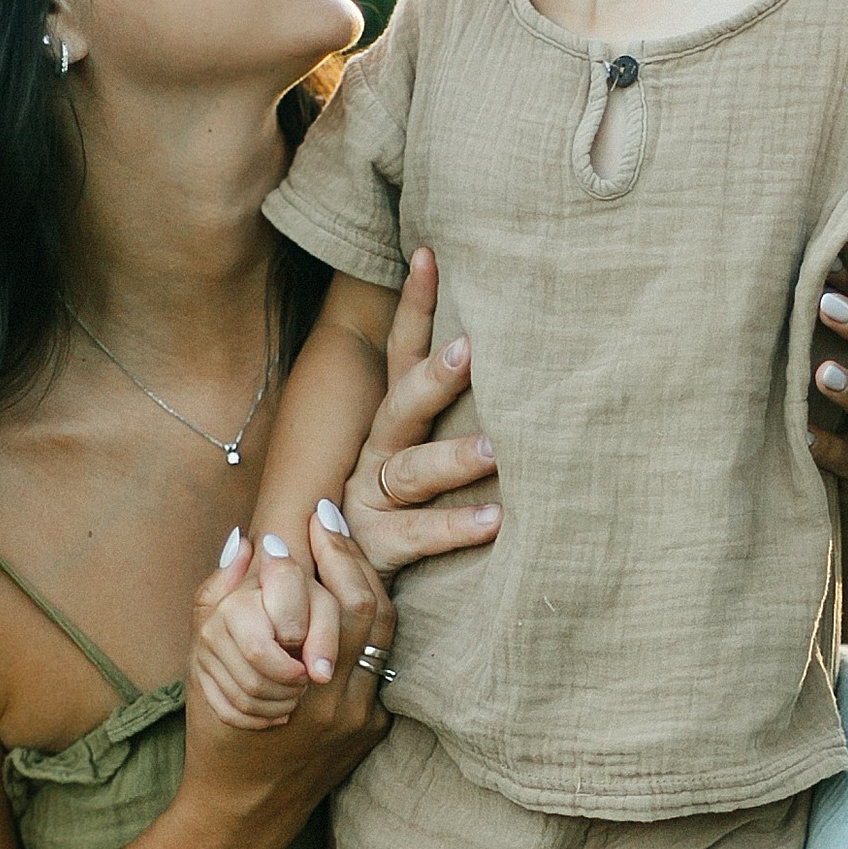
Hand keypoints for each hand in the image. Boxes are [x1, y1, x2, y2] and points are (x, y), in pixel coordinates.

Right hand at [185, 526, 392, 756]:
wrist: (244, 806)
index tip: (316, 516)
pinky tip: (347, 604)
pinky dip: (364, 631)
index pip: (334, 595)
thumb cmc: (216, 733)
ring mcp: (359, 716)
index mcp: (295, 677)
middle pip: (369, 607)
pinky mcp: (372, 729)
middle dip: (351, 556)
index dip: (331, 548)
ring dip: (364, 586)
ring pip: (382, 633)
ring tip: (342, 555)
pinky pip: (379, 665)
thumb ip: (216, 597)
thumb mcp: (200, 664)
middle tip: (331, 524)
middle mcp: (336, 697)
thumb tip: (245, 540)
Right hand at [341, 248, 503, 578]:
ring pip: (413, 471)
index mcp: (386, 428)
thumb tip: (514, 375)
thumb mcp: (417, 469)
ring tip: (500, 446)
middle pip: (403, 407)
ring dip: (455, 457)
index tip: (428, 254)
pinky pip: (417, 536)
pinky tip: (495, 520)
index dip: (413, 307)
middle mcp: (373, 456)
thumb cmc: (394, 521)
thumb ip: (449, 426)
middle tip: (472, 347)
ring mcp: (369, 502)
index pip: (399, 356)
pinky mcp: (375, 549)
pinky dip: (454, 527)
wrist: (332, 593)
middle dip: (434, 376)